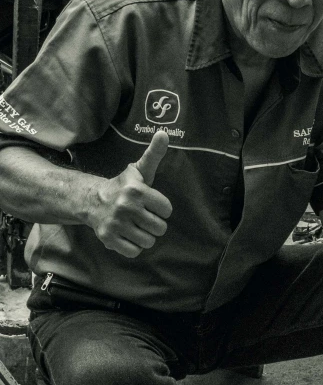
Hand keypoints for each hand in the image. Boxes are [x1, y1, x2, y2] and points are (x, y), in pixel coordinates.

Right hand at [87, 130, 172, 257]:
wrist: (92, 201)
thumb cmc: (124, 186)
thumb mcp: (140, 170)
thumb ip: (154, 154)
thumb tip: (164, 133)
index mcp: (136, 190)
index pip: (167, 210)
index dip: (161, 208)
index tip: (151, 204)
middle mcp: (125, 207)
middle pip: (160, 228)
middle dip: (154, 223)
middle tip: (143, 216)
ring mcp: (116, 224)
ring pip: (149, 241)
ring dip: (145, 236)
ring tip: (136, 226)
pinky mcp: (109, 239)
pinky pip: (134, 251)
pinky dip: (133, 246)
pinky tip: (128, 235)